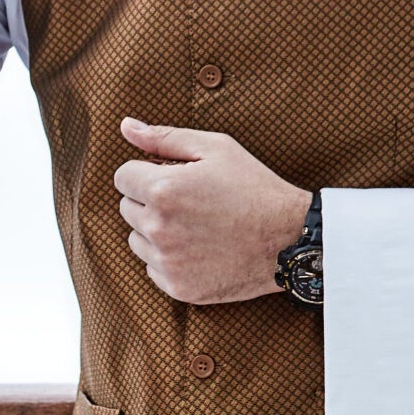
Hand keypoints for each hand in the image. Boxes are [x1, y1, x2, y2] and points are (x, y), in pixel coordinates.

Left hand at [114, 119, 312, 304]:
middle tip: (190, 202)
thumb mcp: (216, 149)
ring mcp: (167, 261)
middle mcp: (158, 228)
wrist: (290, 239)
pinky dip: (169, 259)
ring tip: (196, 226)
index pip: (123, 177)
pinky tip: (200, 249)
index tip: (172, 177)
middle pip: (127, 208)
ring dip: (155, 231)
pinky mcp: (177, 287)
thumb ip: (164, 137)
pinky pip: (153, 268)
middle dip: (150, 201)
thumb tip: (125, 127)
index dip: (146, 173)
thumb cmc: (254, 188)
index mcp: (162, 190)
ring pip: (137, 240)